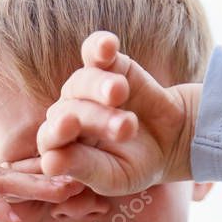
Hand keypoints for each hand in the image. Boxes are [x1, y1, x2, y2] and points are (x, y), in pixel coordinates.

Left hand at [7, 30, 200, 196]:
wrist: (172, 140)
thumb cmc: (136, 166)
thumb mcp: (114, 177)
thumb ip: (83, 168)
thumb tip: (49, 163)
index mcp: (63, 145)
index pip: (49, 139)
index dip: (56, 133)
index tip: (68, 127)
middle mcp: (69, 113)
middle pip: (69, 109)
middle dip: (96, 118)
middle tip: (125, 128)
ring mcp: (86, 88)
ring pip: (82, 80)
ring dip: (100, 86)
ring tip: (120, 92)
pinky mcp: (108, 64)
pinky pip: (96, 51)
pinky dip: (100, 46)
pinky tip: (108, 44)